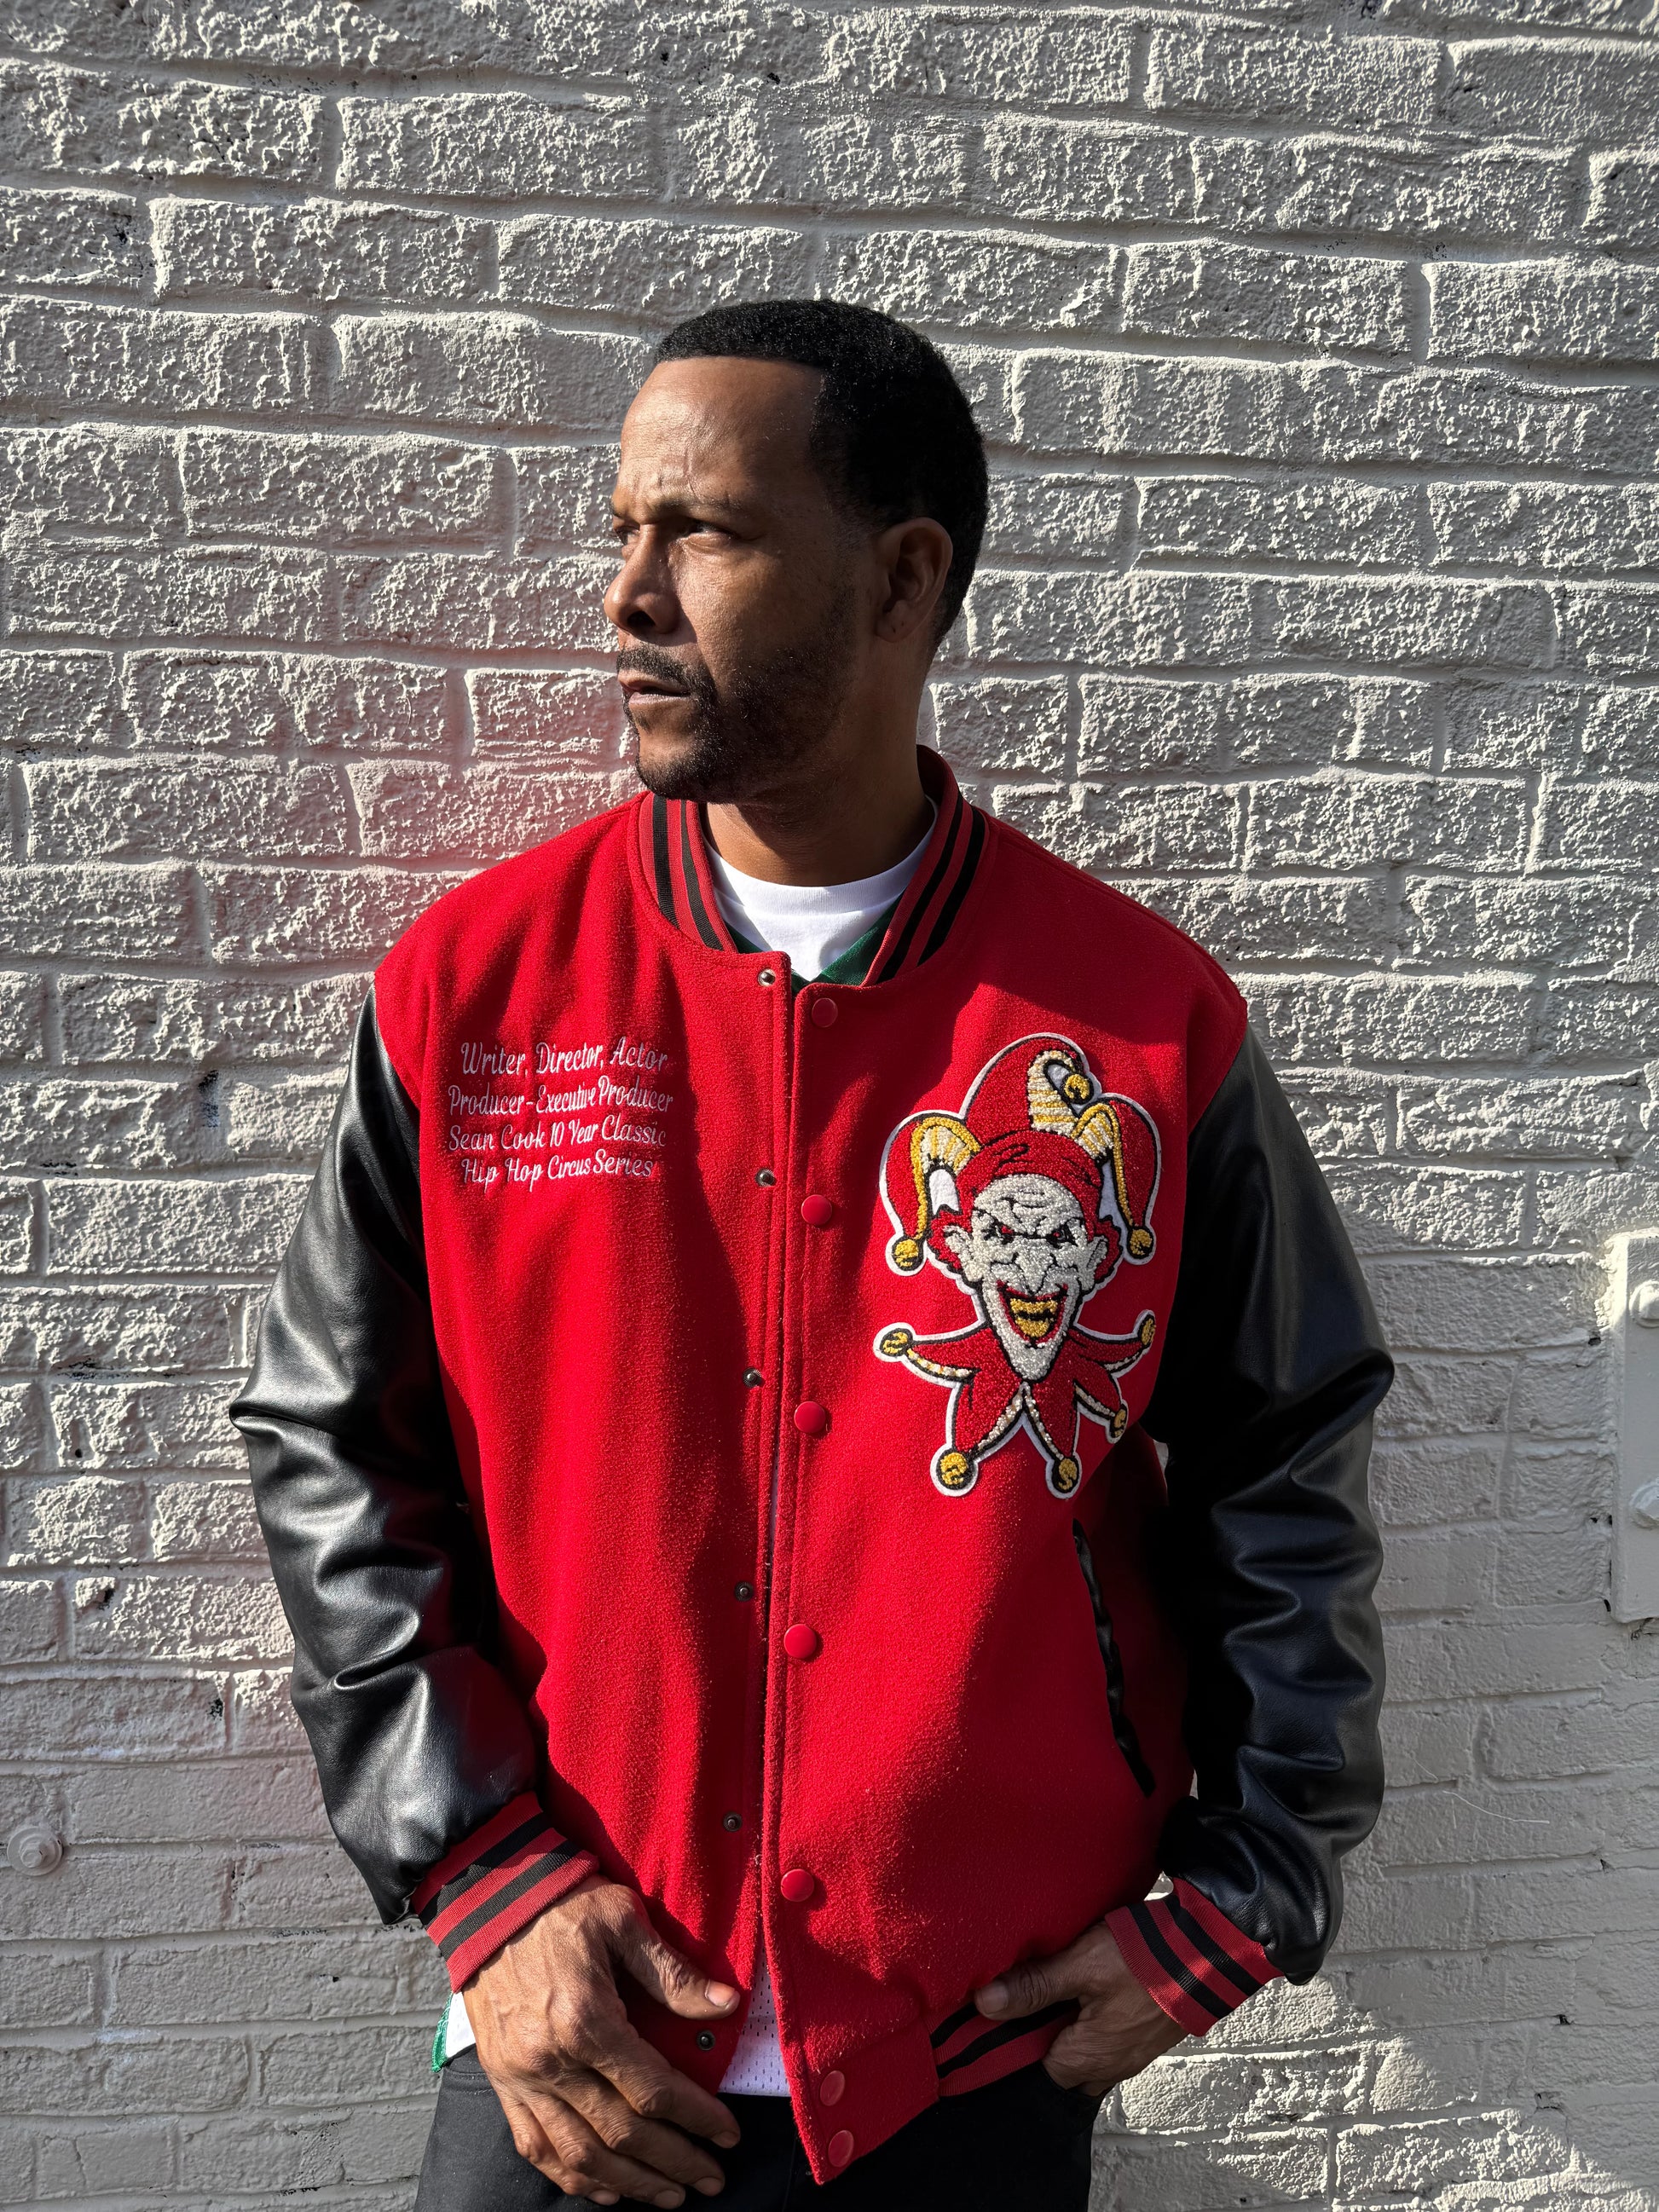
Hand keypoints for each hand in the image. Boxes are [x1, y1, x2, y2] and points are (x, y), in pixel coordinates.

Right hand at [465, 1873, 740, 2206]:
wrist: (488, 1898)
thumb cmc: (560, 1904)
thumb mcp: (622, 1918)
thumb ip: (671, 1971)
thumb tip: (725, 2005)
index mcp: (586, 2020)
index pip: (652, 2089)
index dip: (696, 2118)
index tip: (728, 2134)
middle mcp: (551, 2061)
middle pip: (621, 2134)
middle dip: (674, 2163)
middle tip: (711, 2178)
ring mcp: (521, 2078)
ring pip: (579, 2155)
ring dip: (630, 2184)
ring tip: (670, 2196)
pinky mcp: (502, 2081)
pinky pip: (535, 2147)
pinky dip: (572, 2178)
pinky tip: (605, 2191)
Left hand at [974, 1920, 1184, 2095]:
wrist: (1210, 1951)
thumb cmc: (1146, 1961)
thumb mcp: (1081, 1965)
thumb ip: (1034, 1986)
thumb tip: (984, 2004)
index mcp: (1086, 2060)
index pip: (1031, 2068)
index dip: (1010, 2042)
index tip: (993, 2015)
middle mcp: (1108, 2066)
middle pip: (1057, 2061)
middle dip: (1039, 2034)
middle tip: (1023, 1996)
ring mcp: (1130, 2052)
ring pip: (1083, 2049)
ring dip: (1067, 2024)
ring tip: (1054, 1988)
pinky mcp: (1145, 2034)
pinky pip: (1106, 2037)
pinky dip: (1091, 2018)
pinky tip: (1087, 1988)